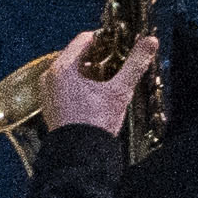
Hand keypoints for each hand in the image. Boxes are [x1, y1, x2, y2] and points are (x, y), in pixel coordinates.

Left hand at [42, 26, 159, 136]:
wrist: (81, 158)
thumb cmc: (96, 123)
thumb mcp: (118, 91)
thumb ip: (135, 64)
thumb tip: (150, 42)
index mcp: (62, 68)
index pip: (84, 39)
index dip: (106, 39)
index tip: (121, 44)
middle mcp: (50, 77)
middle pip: (77, 55)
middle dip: (98, 56)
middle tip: (118, 61)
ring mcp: (48, 93)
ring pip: (72, 71)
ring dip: (90, 70)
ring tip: (110, 77)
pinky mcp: (51, 106)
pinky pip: (65, 85)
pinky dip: (80, 84)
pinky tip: (97, 93)